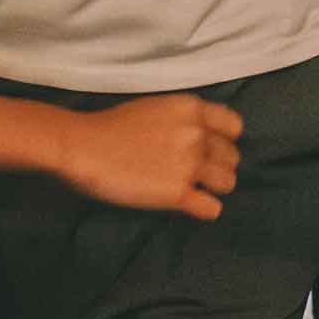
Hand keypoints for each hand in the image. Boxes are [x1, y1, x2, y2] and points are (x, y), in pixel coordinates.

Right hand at [61, 95, 244, 219]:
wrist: (84, 146)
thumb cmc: (111, 126)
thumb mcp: (155, 108)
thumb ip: (182, 120)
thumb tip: (197, 135)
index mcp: (192, 109)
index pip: (234, 127)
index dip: (225, 140)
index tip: (211, 148)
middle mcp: (197, 135)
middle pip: (233, 157)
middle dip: (219, 166)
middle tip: (198, 173)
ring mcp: (189, 165)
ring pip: (228, 183)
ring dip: (214, 188)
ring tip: (196, 190)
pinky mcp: (178, 193)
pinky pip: (212, 208)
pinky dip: (205, 210)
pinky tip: (192, 207)